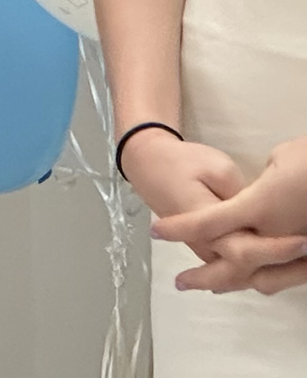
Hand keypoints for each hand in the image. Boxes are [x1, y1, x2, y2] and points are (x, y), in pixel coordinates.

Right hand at [156, 135, 306, 293]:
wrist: (147, 164)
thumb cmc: (181, 162)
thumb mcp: (216, 168)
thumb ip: (243, 196)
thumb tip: (264, 216)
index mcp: (205, 225)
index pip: (246, 249)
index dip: (277, 249)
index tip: (303, 241)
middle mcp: (205, 245)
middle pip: (246, 272)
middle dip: (281, 271)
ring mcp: (205, 249)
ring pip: (241, 276)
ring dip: (272, 276)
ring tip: (300, 269)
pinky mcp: (207, 248)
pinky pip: (234, 269)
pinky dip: (257, 272)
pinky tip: (277, 269)